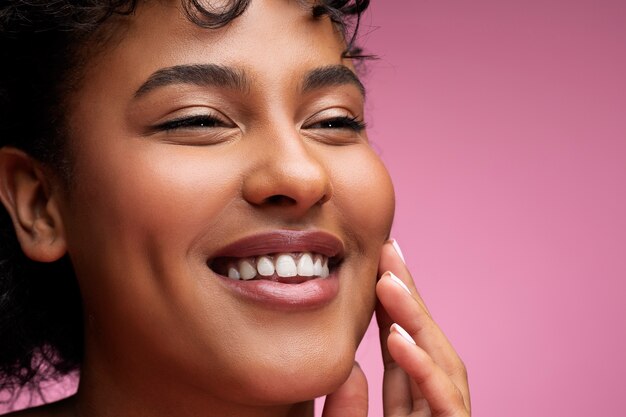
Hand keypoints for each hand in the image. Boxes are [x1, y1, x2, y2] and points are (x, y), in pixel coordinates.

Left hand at [322, 240, 470, 416]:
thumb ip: (346, 410)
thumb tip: (350, 368)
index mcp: (410, 412)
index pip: (401, 353)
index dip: (391, 309)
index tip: (376, 269)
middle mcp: (432, 409)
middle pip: (425, 346)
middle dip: (409, 297)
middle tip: (388, 250)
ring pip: (442, 363)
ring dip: (416, 319)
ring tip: (388, 280)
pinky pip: (445, 399)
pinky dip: (422, 366)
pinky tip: (397, 335)